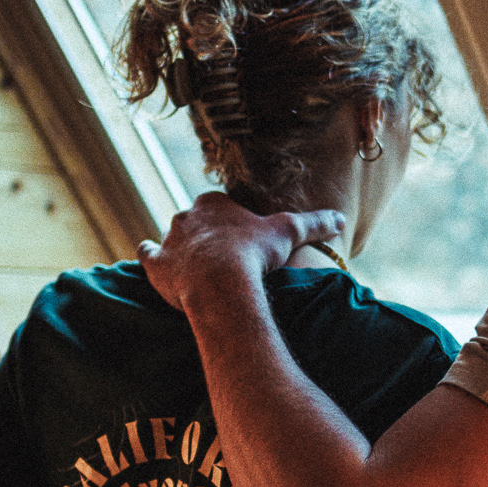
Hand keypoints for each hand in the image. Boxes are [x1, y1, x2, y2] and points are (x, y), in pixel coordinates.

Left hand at [139, 192, 344, 313]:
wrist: (222, 283)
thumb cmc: (254, 253)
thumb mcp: (289, 233)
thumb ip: (314, 224)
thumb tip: (340, 219)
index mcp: (214, 203)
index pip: (221, 206)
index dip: (231, 223)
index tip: (241, 241)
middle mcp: (187, 216)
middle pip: (195, 222)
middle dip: (206, 235)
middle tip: (222, 258)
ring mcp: (168, 240)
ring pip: (171, 237)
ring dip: (179, 247)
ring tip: (194, 267)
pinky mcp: (155, 264)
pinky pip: (146, 254)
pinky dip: (150, 257)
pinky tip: (156, 264)